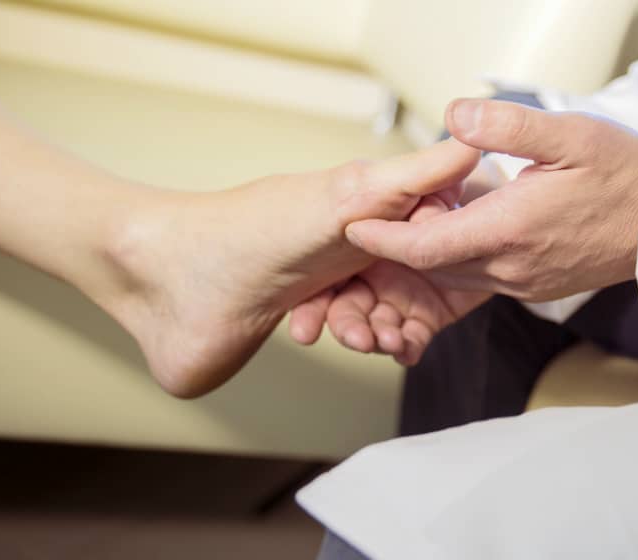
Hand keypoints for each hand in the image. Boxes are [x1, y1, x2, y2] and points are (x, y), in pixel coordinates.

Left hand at [103, 139, 479, 395]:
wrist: (163, 286)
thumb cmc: (246, 232)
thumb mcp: (343, 199)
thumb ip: (411, 178)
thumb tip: (474, 142)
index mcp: (368, 207)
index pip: (431, 236)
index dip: (442, 268)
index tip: (443, 296)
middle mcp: (352, 240)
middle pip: (409, 283)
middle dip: (406, 312)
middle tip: (388, 331)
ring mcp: (327, 278)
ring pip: (381, 311)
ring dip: (374, 328)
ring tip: (352, 336)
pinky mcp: (301, 315)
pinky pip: (347, 332)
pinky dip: (346, 339)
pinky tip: (313, 334)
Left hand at [342, 99, 637, 300]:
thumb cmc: (625, 178)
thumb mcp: (570, 136)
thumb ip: (508, 127)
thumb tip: (455, 116)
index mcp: (511, 231)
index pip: (428, 247)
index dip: (384, 239)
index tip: (353, 226)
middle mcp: (512, 268)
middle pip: (434, 265)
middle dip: (400, 245)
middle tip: (380, 216)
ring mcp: (524, 284)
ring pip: (455, 275)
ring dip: (429, 254)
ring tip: (416, 220)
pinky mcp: (535, 288)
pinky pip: (481, 279)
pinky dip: (458, 260)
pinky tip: (461, 232)